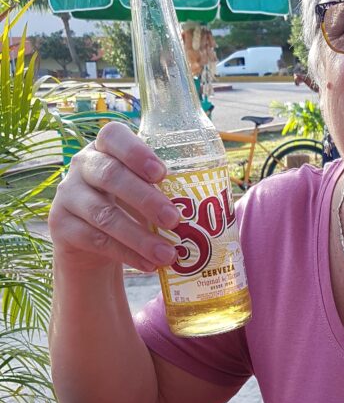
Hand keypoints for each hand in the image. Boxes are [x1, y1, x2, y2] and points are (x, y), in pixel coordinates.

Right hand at [49, 122, 178, 272]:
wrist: (89, 241)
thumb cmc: (129, 208)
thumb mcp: (144, 191)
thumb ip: (170, 189)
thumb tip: (224, 205)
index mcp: (106, 148)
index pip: (113, 136)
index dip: (136, 152)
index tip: (161, 173)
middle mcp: (82, 165)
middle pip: (110, 175)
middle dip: (145, 199)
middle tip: (175, 220)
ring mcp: (68, 195)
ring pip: (104, 214)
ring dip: (140, 237)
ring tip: (169, 255)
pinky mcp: (60, 225)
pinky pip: (95, 240)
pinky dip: (126, 254)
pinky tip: (149, 265)